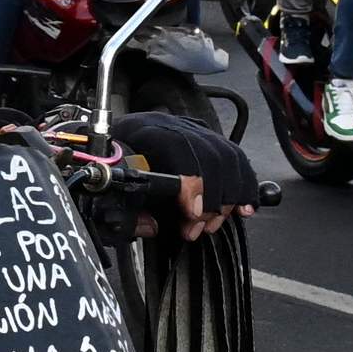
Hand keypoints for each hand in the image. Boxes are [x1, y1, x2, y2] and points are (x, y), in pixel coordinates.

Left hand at [110, 110, 257, 241]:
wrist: (111, 146)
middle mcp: (174, 125)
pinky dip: (244, 186)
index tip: (193, 213)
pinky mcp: (208, 140)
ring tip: (211, 224)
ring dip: (227, 197)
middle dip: (211, 198)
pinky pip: (237, 160)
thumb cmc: (110, 166)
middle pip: (210, 154)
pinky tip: (242, 208)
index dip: (193, 180)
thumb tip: (151, 226)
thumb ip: (126, 211)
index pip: (179, 146)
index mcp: (144, 131)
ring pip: (228, 157)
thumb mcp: (108, 189)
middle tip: (197, 226)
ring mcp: (194, 130)